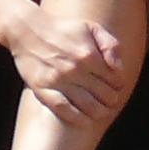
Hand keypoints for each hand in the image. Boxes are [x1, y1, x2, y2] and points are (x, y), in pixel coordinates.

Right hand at [4, 5, 127, 126]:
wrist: (29, 31)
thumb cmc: (64, 30)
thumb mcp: (92, 28)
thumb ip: (110, 45)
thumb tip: (119, 69)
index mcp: (89, 54)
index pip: (114, 78)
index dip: (119, 85)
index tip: (119, 87)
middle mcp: (75, 70)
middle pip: (103, 94)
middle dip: (112, 100)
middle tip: (112, 102)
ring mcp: (58, 81)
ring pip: (86, 105)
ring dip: (99, 112)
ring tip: (103, 113)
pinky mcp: (42, 89)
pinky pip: (63, 108)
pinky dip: (76, 118)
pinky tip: (86, 121)